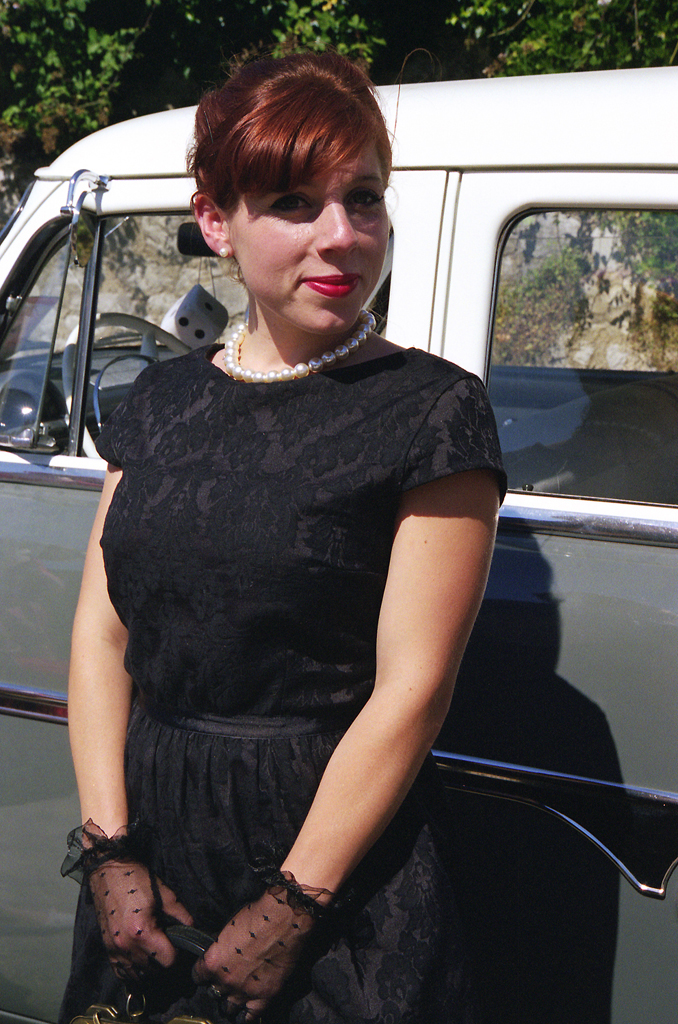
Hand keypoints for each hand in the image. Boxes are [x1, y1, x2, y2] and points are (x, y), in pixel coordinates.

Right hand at [88, 857, 192, 981]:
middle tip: (169, 946)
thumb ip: (181, 914)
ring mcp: (114, 949)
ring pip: (137, 975)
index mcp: (141, 932)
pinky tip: (140, 960)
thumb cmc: (136, 879)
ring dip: (149, 968)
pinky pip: (121, 972)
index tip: (179, 944)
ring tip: (155, 952)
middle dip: (164, 961)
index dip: (178, 954)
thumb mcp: (165, 894)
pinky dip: (132, 971)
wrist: (108, 870)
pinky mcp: (106, 948)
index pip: (167, 960)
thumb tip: (192, 929)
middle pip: (153, 970)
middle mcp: (125, 946)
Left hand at [192, 878, 324, 1020]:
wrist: (283, 917)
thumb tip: (217, 951)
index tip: (207, 971)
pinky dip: (247, 1014)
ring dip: (231, 1000)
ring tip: (236, 993)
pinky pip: (251, 1015)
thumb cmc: (256, 915)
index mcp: (213, 963)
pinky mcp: (265, 995)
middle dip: (218, 986)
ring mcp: (245, 990)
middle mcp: (226, 981)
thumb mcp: (228, 927)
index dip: (203, 973)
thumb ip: (220, 946)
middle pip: (214, 993)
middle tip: (226, 979)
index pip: (198, 976)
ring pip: (230, 1007)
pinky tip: (246, 1011)